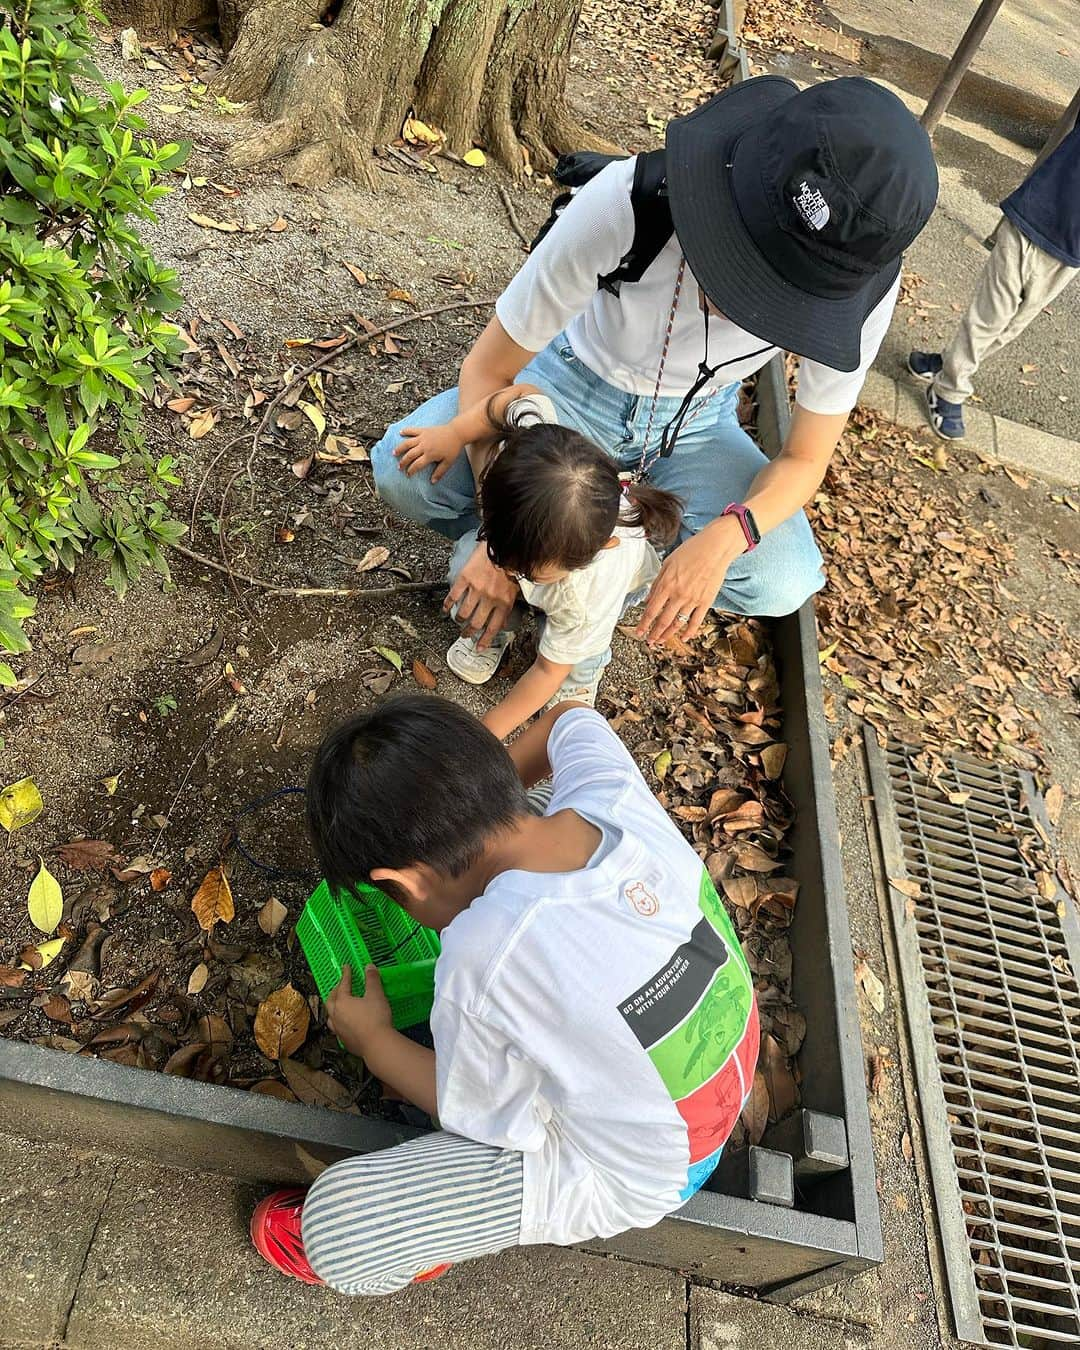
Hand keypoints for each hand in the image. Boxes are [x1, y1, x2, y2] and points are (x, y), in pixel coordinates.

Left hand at [325, 964, 392, 1055]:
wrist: (377, 1044)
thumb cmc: (376, 1018)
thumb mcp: (376, 994)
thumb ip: (372, 980)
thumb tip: (369, 967)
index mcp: (342, 1002)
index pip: (342, 985)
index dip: (346, 975)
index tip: (346, 968)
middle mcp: (336, 1016)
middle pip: (331, 1001)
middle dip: (335, 992)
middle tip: (339, 986)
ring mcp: (339, 1030)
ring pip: (331, 1018)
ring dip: (333, 1010)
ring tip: (337, 1007)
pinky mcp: (345, 1042)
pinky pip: (338, 1030)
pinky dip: (340, 1024)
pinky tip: (345, 1025)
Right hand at [393, 423, 464, 481]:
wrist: (457, 432)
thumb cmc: (453, 448)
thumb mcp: (448, 462)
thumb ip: (440, 472)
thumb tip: (432, 482)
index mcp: (430, 455)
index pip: (417, 465)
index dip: (411, 471)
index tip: (408, 475)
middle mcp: (424, 446)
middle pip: (410, 455)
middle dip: (403, 462)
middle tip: (399, 467)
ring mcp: (423, 437)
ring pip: (407, 443)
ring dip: (400, 448)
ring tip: (394, 453)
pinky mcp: (424, 430)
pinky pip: (412, 430)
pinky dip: (406, 431)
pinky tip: (400, 432)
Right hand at [445, 541, 518, 648]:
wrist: (504, 543)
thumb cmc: (512, 563)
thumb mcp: (517, 587)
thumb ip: (509, 604)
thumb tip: (504, 620)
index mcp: (504, 602)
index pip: (493, 628)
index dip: (485, 640)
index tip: (479, 647)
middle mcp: (490, 599)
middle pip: (476, 623)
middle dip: (469, 632)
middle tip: (465, 635)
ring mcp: (476, 589)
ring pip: (464, 613)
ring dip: (460, 620)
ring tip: (458, 621)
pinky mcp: (465, 579)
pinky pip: (454, 596)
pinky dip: (448, 605)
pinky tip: (445, 609)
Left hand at [636, 517, 744, 644]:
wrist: (715, 547)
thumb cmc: (691, 551)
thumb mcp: (667, 563)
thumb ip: (657, 583)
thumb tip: (648, 599)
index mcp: (667, 584)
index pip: (651, 610)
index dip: (644, 624)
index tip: (639, 632)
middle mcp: (678, 594)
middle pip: (663, 620)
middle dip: (654, 634)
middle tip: (649, 641)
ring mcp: (693, 599)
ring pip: (677, 623)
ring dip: (668, 635)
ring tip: (661, 641)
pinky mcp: (706, 601)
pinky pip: (696, 621)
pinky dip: (689, 632)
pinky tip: (684, 637)